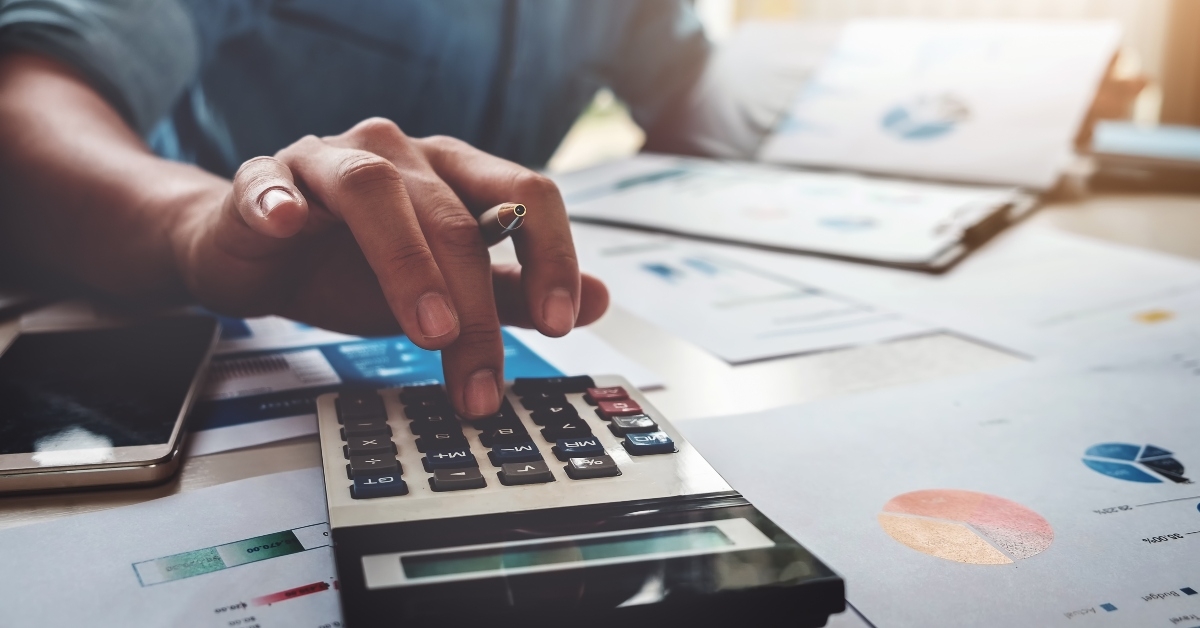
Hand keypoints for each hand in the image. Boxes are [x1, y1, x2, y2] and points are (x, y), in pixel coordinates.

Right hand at [172, 118, 608, 417]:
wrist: (259, 255)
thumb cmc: (355, 266)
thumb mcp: (445, 289)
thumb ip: (515, 292)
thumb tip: (601, 301)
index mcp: (453, 172)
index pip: (525, 194)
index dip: (552, 255)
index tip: (563, 323)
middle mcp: (399, 154)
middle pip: (452, 216)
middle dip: (475, 307)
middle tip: (481, 379)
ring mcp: (328, 160)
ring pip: (374, 190)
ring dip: (406, 261)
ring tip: (429, 330)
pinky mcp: (263, 178)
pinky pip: (270, 181)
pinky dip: (280, 199)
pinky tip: (289, 223)